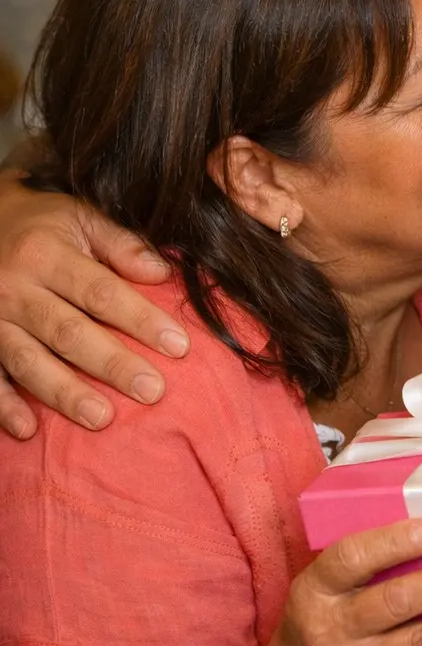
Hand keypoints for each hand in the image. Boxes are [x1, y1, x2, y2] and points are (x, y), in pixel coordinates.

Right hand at [0, 171, 187, 437]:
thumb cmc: (41, 224)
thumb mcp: (79, 216)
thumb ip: (121, 244)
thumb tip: (163, 273)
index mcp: (45, 255)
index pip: (101, 292)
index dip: (140, 319)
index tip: (179, 346)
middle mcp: (14, 289)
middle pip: (68, 332)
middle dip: (112, 364)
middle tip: (152, 391)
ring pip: (28, 360)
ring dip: (64, 392)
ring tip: (102, 418)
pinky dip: (2, 404)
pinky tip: (27, 429)